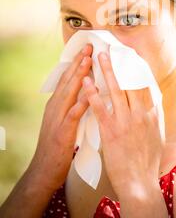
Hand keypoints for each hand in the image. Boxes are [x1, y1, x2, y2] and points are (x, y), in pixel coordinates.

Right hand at [29, 43, 92, 191]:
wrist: (44, 171)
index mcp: (57, 104)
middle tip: (89, 46)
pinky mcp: (62, 132)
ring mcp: (57, 118)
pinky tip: (89, 94)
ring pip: (68, 92)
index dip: (77, 62)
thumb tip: (87, 92)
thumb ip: (73, 106)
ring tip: (88, 61)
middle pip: (68, 80)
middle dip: (79, 62)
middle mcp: (55, 107)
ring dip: (78, 76)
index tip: (88, 48)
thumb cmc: (59, 146)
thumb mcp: (64, 121)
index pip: (68, 78)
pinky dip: (81, 103)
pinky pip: (72, 115)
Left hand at [82, 50, 162, 198]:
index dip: (137, 67)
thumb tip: (154, 100)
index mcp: (152, 114)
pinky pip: (100, 108)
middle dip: (121, 63)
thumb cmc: (148, 162)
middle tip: (113, 48)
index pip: (145, 84)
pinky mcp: (111, 131)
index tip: (131, 54)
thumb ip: (155, 116)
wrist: (140, 184)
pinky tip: (86, 82)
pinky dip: (93, 93)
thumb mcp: (158, 135)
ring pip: (116, 90)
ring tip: (99, 57)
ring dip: (106, 71)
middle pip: (130, 82)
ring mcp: (126, 122)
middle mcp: (141, 114)